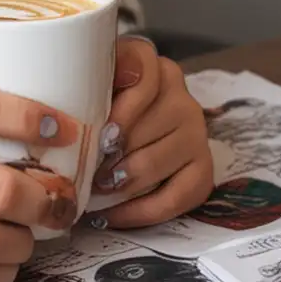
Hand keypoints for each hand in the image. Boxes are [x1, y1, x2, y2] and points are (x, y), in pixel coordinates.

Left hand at [91, 37, 212, 227]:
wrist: (131, 124)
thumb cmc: (101, 104)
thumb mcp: (92, 82)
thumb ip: (84, 81)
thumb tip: (77, 107)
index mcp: (154, 67)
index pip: (143, 73)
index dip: (122, 107)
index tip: (101, 134)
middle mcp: (181, 96)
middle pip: (145, 128)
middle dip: (110, 155)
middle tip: (83, 170)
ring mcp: (196, 133)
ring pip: (156, 163)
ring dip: (121, 184)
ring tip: (94, 189)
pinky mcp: (203, 168)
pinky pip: (177, 197)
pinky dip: (141, 212)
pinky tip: (112, 215)